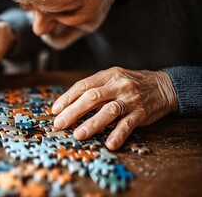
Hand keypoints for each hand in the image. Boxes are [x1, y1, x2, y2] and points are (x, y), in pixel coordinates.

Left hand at [52, 67, 177, 149]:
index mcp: (107, 75)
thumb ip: (94, 89)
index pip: (83, 86)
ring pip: (108, 111)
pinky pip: (128, 124)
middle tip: (59, 124)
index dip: (67, 98)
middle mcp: (118, 85)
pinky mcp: (141, 112)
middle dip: (73, 112)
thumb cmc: (131, 84)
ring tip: (78, 135)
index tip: (55, 110)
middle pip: (91, 98)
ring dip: (91, 124)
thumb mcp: (112, 79)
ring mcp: (130, 99)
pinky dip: (118, 134)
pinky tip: (110, 143)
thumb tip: (68, 105)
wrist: (164, 86)